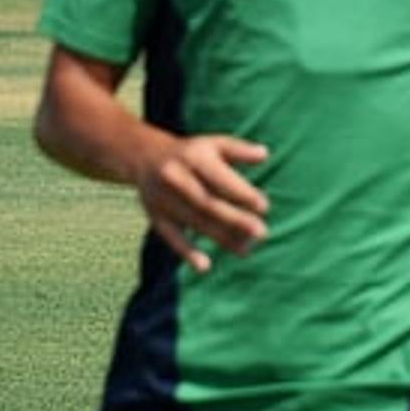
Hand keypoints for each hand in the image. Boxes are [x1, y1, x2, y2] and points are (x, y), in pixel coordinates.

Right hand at [134, 135, 269, 272]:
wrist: (145, 157)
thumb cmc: (193, 153)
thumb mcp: (215, 144)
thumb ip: (239, 150)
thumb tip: (264, 154)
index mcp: (193, 157)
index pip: (219, 178)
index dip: (241, 193)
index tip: (264, 207)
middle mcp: (175, 178)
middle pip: (208, 203)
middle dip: (236, 219)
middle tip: (262, 232)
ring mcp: (162, 199)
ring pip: (195, 222)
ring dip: (221, 237)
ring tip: (247, 248)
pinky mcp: (155, 216)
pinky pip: (171, 237)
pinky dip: (186, 252)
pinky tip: (204, 266)